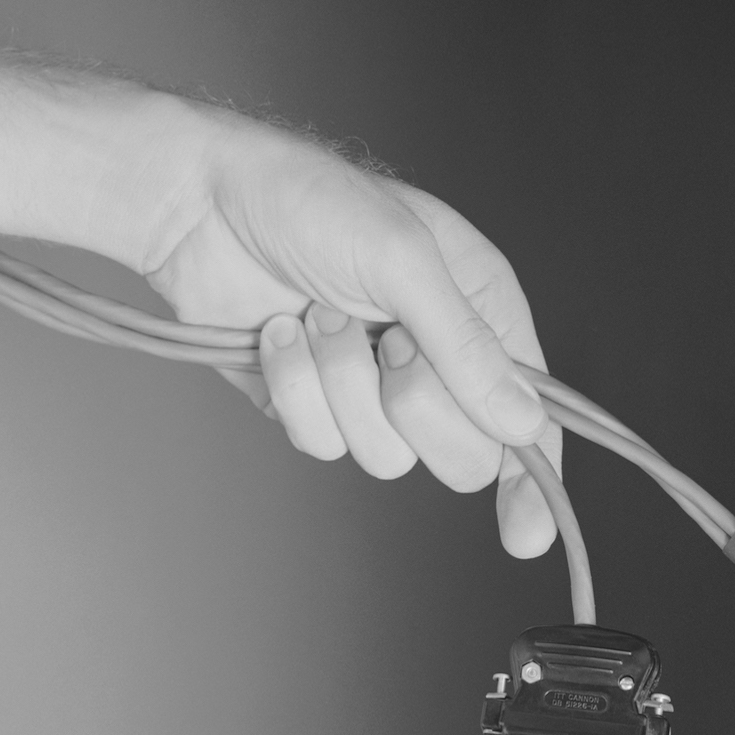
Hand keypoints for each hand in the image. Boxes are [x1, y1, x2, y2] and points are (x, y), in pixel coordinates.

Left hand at [139, 101, 563, 558]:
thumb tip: (522, 423)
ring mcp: (370, 388)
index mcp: (479, 312)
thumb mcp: (403, 258)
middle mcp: (434, 359)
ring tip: (316, 315)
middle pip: (464, 454)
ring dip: (343, 384)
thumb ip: (465, 346)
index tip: (524, 532)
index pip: (529, 413)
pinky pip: (322, 443)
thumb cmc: (310, 201)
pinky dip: (296, 389)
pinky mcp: (313, 404)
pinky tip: (279, 333)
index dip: (533, 474)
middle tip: (389, 344)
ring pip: (385, 456)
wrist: (202, 204)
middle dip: (417, 406)